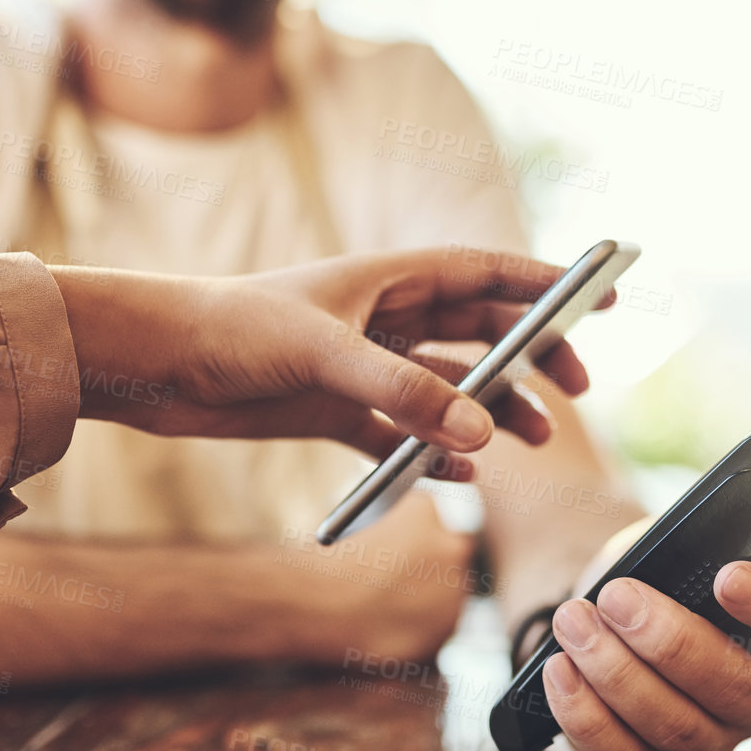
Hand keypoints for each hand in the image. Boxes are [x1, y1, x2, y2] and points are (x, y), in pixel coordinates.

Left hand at [53, 247, 600, 475]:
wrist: (152, 366)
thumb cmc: (231, 331)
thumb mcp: (326, 355)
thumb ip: (408, 393)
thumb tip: (485, 435)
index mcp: (385, 279)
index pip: (482, 272)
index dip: (542, 282)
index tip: (598, 295)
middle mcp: (379, 319)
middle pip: (477, 330)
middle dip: (530, 355)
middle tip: (575, 385)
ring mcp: (358, 367)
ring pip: (447, 388)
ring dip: (490, 410)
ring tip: (532, 440)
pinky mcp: (332, 412)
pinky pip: (402, 435)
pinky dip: (433, 455)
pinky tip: (460, 478)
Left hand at [536, 533, 750, 750]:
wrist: (610, 630)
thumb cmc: (654, 587)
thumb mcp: (674, 557)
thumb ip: (682, 557)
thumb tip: (658, 560)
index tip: (727, 576)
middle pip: (732, 686)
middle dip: (669, 641)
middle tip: (617, 597)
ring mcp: (710, 744)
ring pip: (674, 725)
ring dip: (615, 672)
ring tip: (573, 623)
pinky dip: (585, 713)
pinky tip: (559, 671)